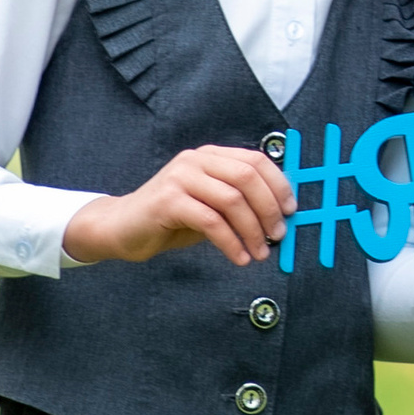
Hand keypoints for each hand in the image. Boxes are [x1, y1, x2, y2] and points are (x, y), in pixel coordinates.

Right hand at [63, 145, 288, 270]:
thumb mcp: (212, 206)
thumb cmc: (172, 219)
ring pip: (232, 200)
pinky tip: (238, 258)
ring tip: (260, 253)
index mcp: (210, 156)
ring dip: (252, 230)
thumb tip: (279, 219)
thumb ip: (240, 204)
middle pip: (247, 177)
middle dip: (269, 209)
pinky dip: (231, 243)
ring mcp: (180, 177)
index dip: (278, 185)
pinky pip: (211, 222)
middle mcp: (196, 161)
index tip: (290, 211)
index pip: (255, 161)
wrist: (123, 227)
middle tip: (278, 235)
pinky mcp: (168, 200)